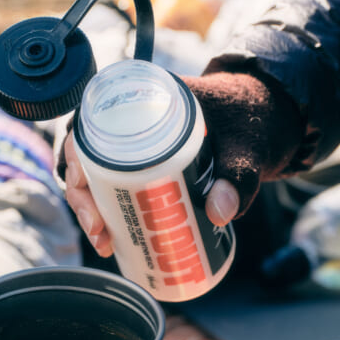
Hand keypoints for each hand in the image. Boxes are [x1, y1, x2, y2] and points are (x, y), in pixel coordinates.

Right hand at [62, 72, 303, 251]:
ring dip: (90, 208)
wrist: (265, 118)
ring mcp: (134, 142)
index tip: (84, 190)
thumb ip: (239, 177)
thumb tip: (219, 214)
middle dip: (81, 197)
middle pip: (84, 154)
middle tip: (99, 233)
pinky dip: (107, 210)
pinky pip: (113, 184)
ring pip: (94, 173)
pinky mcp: (144, 163)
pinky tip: (113, 239)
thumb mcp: (247, 148)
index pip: (89, 119)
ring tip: (105, 243)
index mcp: (144, 96)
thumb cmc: (250, 121)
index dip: (74, 155)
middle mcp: (129, 116)